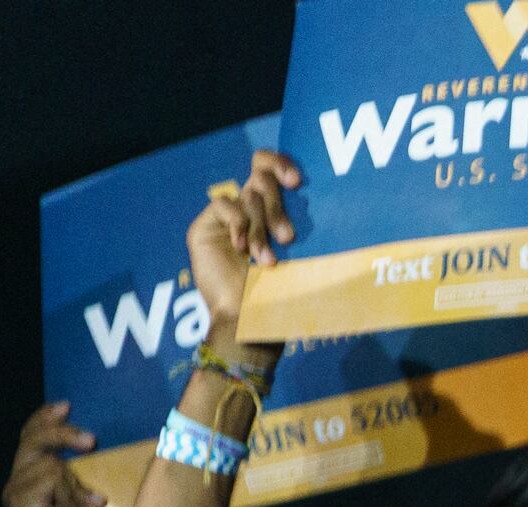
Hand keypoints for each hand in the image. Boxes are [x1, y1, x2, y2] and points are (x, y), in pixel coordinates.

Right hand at [185, 150, 302, 335]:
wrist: (252, 321)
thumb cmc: (283, 294)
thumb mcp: (301, 254)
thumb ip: (301, 223)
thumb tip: (322, 195)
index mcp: (271, 210)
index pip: (269, 167)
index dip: (281, 163)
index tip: (298, 181)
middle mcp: (248, 209)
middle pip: (260, 178)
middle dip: (276, 206)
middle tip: (288, 238)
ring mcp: (225, 218)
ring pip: (246, 197)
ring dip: (261, 229)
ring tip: (267, 261)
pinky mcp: (204, 228)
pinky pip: (223, 205)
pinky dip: (238, 224)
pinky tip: (242, 249)